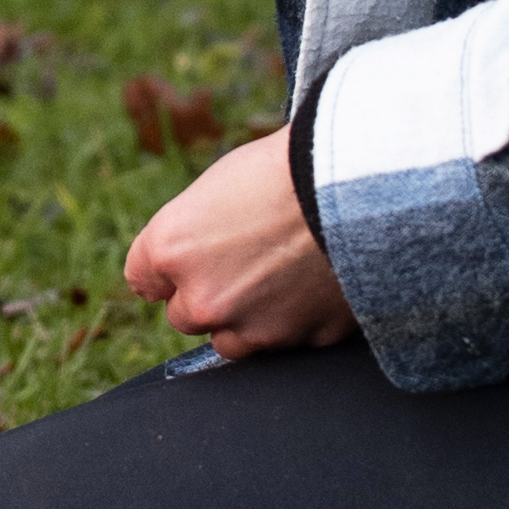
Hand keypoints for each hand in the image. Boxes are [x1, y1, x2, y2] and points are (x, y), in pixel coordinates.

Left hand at [121, 122, 354, 357]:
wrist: (364, 181)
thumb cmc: (289, 166)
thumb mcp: (220, 184)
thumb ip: (194, 232)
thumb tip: (193, 256)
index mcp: (170, 250)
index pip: (144, 278)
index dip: (172, 264)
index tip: (194, 254)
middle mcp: (202, 299)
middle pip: (185, 315)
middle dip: (210, 293)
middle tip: (248, 258)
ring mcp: (253, 328)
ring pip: (233, 341)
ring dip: (248, 318)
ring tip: (284, 273)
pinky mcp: (303, 342)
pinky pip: (290, 339)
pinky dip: (300, 318)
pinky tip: (318, 278)